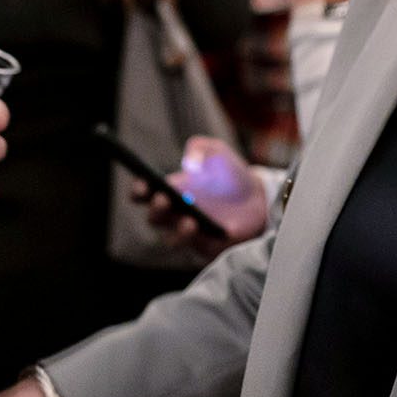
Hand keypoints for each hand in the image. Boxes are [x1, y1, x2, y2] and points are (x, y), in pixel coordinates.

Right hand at [132, 135, 267, 258]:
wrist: (257, 196)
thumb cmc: (228, 173)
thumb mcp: (216, 151)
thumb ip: (200, 148)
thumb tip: (189, 164)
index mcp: (169, 190)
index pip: (143, 194)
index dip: (138, 190)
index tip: (143, 183)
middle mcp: (174, 214)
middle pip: (154, 217)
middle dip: (156, 209)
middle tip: (164, 199)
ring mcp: (189, 232)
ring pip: (173, 239)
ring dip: (178, 232)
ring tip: (190, 221)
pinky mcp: (208, 245)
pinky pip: (201, 248)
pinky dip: (205, 241)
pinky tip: (216, 231)